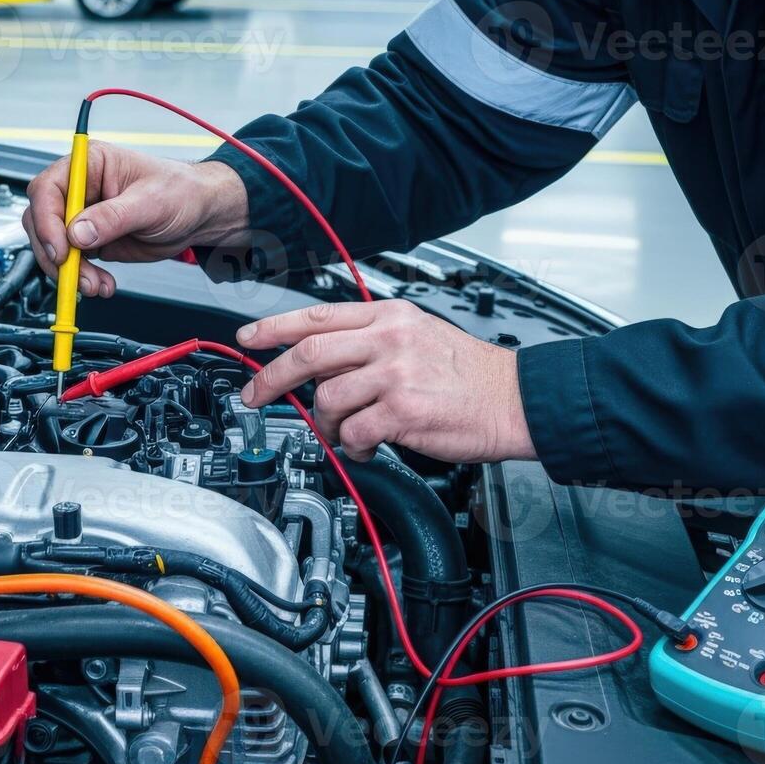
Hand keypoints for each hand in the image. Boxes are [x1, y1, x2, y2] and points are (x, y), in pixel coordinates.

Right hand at [22, 144, 250, 297]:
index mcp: (90, 164)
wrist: (198, 215)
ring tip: (96, 285)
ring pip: (53, 246)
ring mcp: (82, 216)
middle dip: (55, 252)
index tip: (61, 249)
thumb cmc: (180, 192)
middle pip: (42, 220)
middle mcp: (80, 189)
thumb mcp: (150, 202)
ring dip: (69, 271)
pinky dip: (81, 278)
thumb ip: (113, 217)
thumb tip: (77, 232)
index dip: (47, 220)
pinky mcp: (89, 240)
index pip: (48, 188)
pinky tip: (102, 284)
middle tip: (75, 274)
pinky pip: (71, 263)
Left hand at [236, 300, 535, 462]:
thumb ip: (372, 343)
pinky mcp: (403, 412)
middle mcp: (389, 340)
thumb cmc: (471, 374)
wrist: (516, 399)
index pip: (318, 316)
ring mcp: (395, 375)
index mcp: (390, 316)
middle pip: (309, 353)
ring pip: (328, 399)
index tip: (248, 338)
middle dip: (272, 378)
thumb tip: (324, 364)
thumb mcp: (419, 336)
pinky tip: (368, 447)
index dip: (275, 328)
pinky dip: (354, 447)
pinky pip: (354, 433)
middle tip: (255, 394)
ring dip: (326, 423)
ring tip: (345, 431)